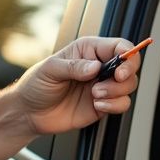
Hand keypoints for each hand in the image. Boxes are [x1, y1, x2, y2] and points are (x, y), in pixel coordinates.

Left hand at [15, 36, 141, 135]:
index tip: (121, 69)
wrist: (29, 113)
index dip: (127, 56)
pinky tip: (98, 105)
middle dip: (125, 76)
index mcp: (89, 50)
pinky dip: (114, 106)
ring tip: (95, 95)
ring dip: (116, 92)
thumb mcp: (50, 70)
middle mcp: (99, 67)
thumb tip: (95, 66)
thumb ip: (74, 66)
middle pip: (130, 67)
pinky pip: (121, 104)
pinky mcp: (103, 105)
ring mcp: (102, 86)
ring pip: (129, 86)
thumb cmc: (36, 85)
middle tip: (111, 81)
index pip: (119, 46)